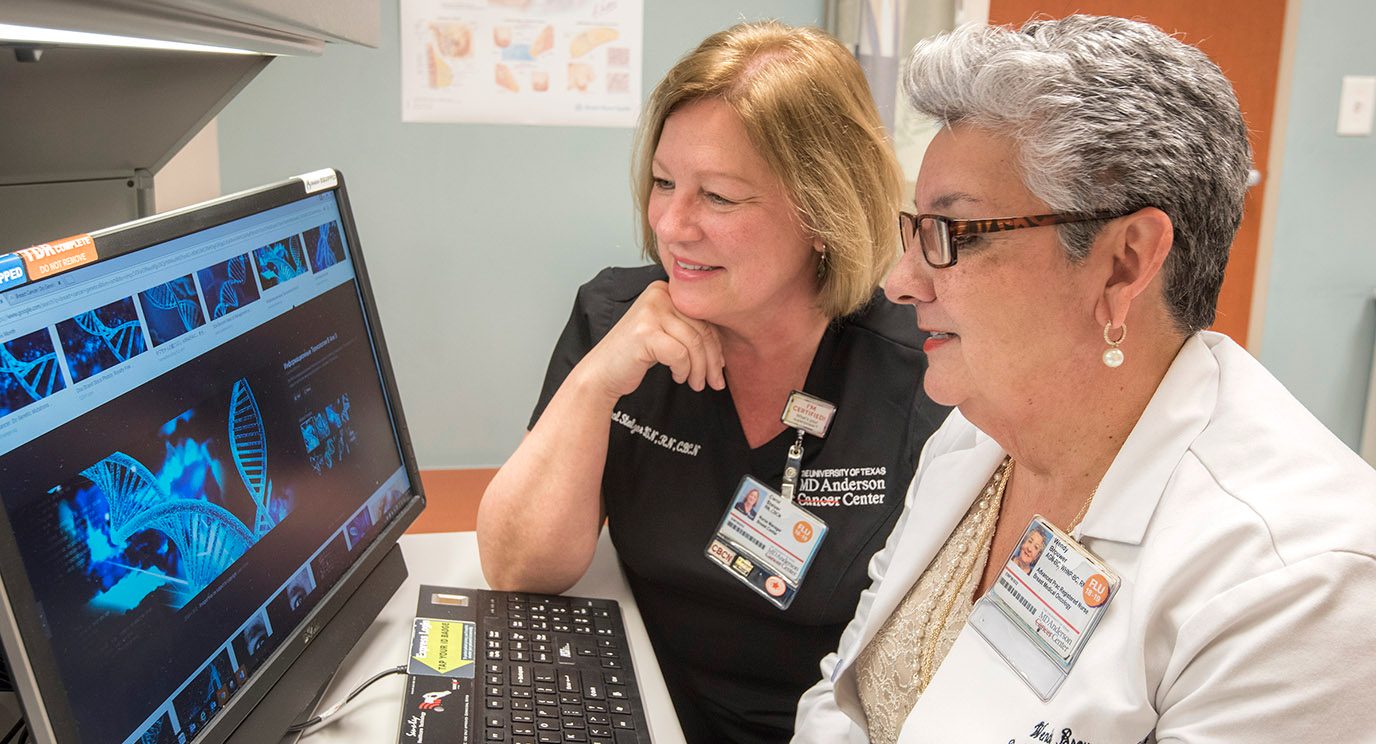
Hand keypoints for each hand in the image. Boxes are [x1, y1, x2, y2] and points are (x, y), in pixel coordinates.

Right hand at [579, 281, 725, 398]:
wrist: (602, 373)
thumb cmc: (634, 356)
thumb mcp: (666, 335)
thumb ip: (689, 331)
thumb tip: (723, 351)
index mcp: (665, 290)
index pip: (703, 317)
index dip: (717, 345)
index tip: (720, 367)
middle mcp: (658, 295)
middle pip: (702, 329)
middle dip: (712, 361)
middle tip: (714, 382)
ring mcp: (650, 312)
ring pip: (694, 343)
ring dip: (699, 370)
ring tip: (695, 383)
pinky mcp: (645, 332)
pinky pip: (680, 354)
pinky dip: (683, 370)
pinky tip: (677, 377)